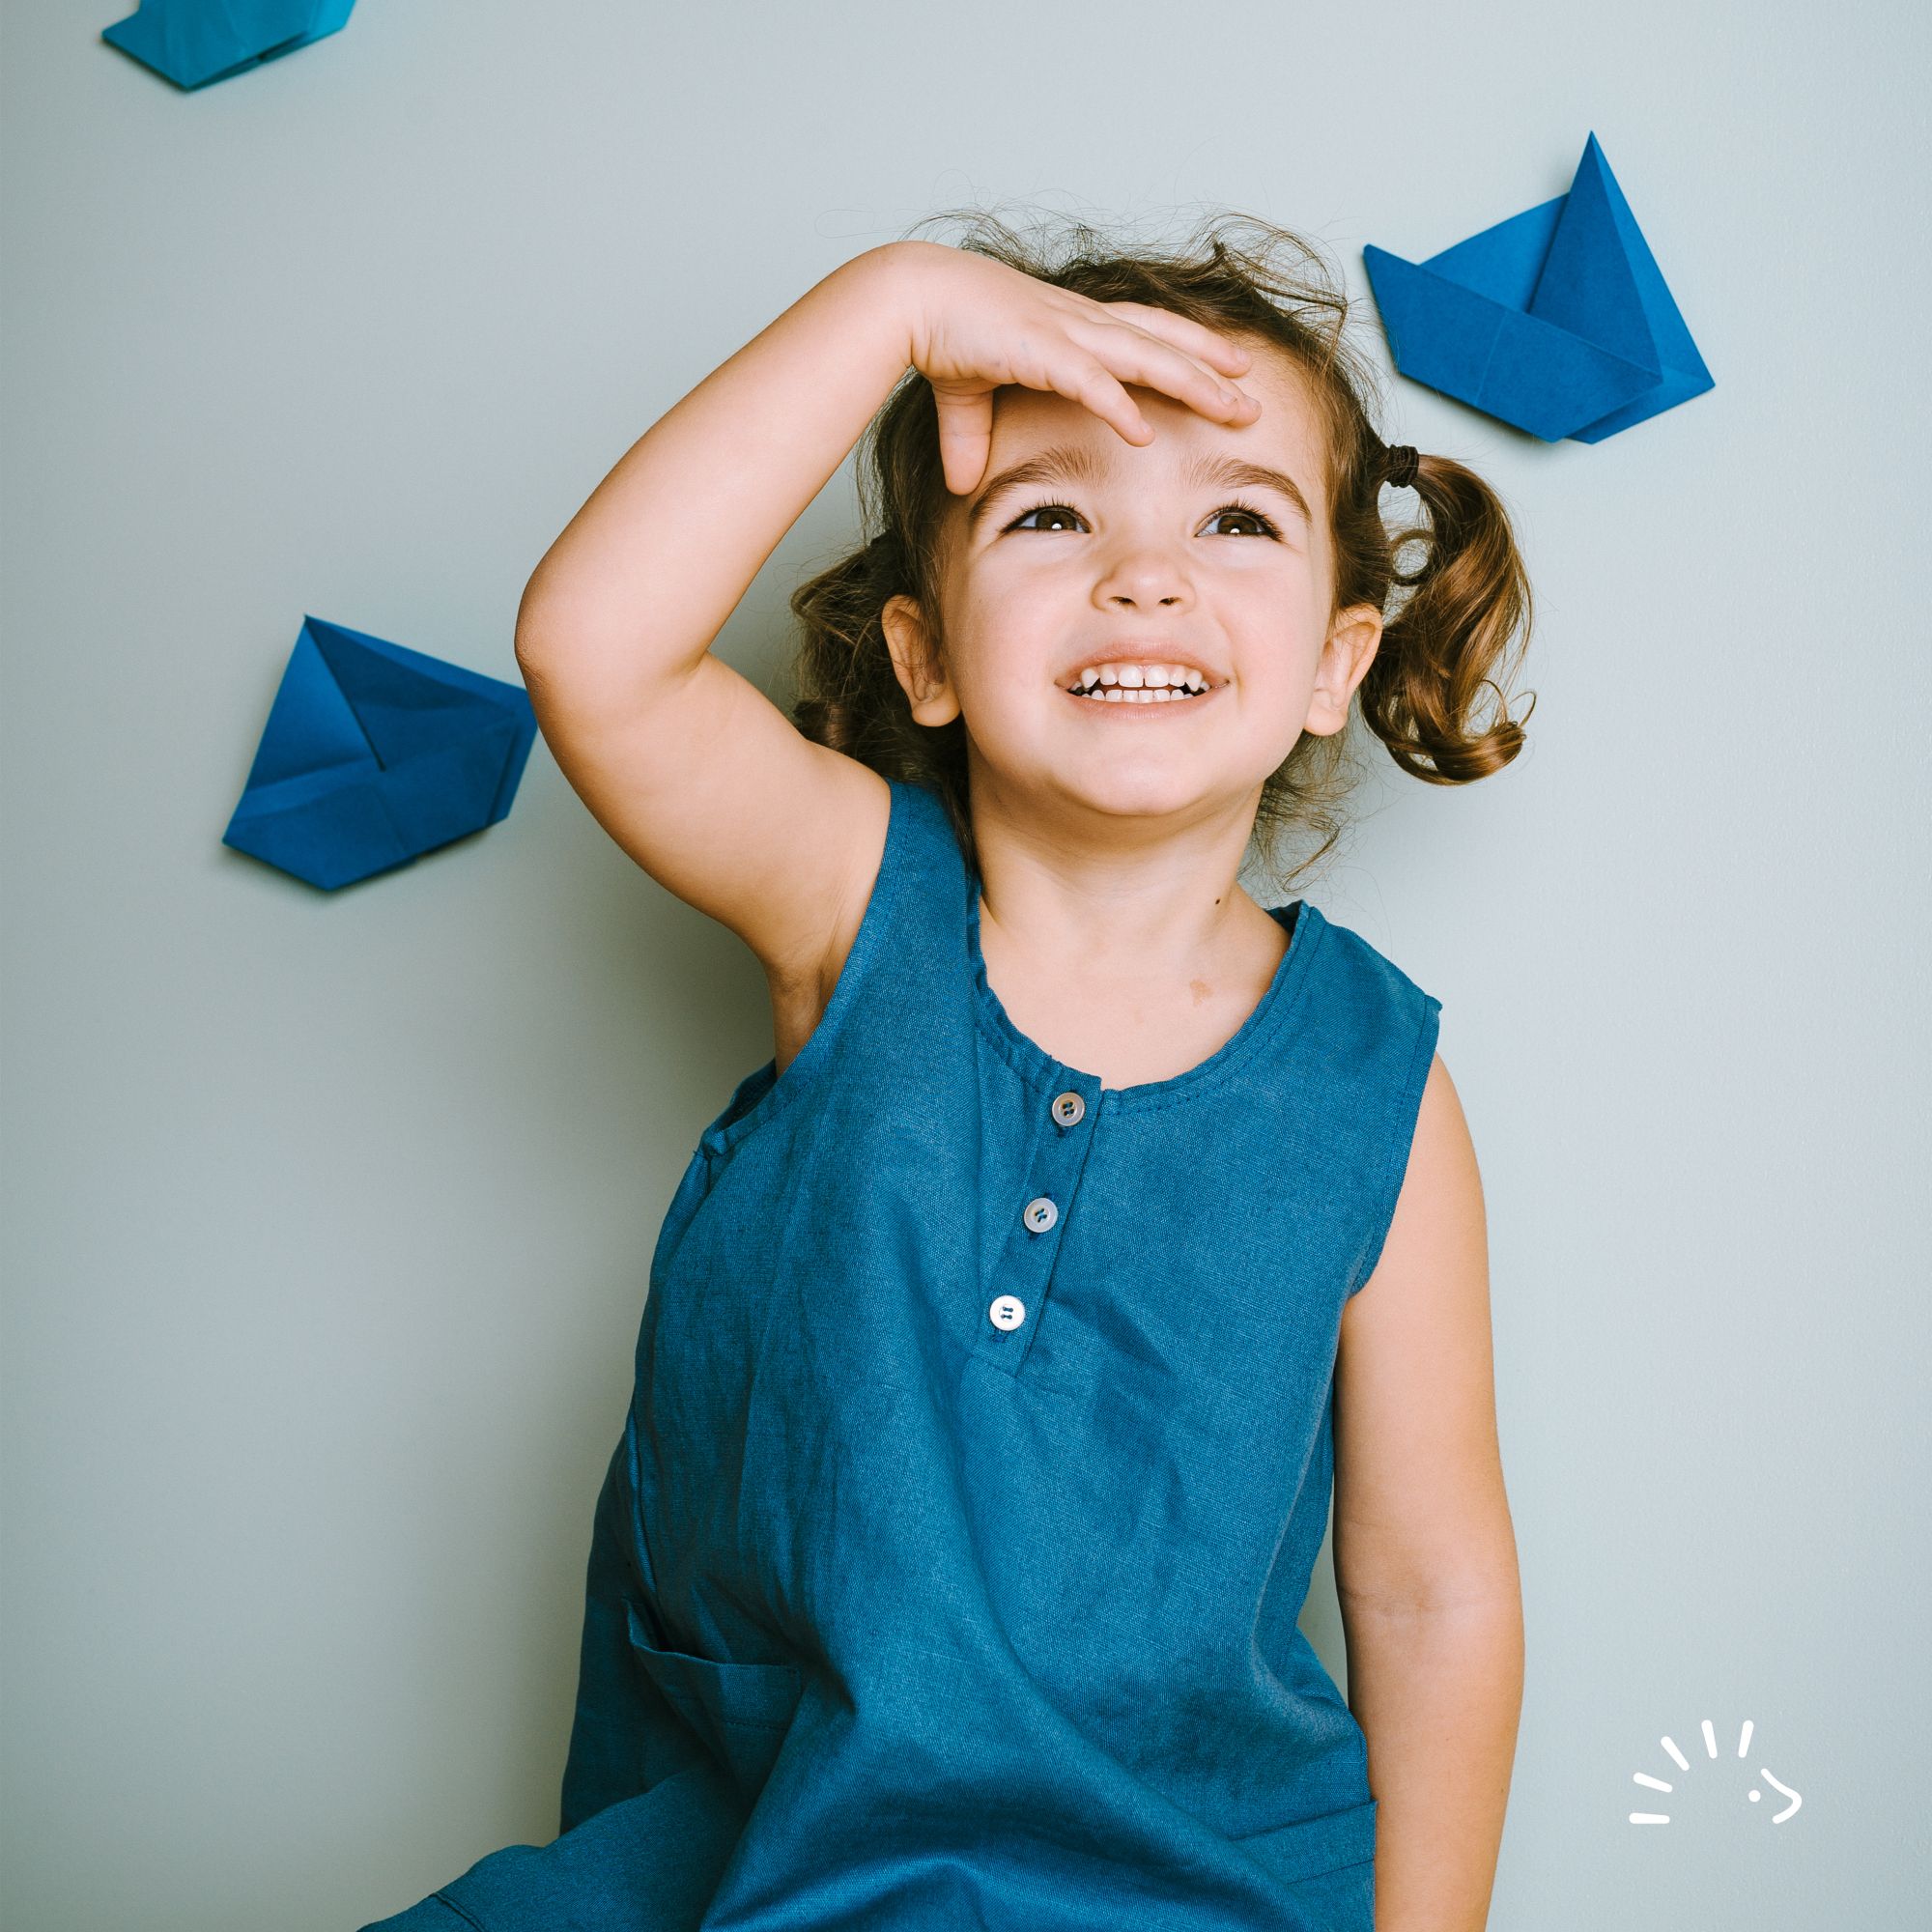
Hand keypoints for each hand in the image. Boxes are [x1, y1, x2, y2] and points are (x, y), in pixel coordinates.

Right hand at [884, 239, 1262, 495]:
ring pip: (1146, 358)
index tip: (1230, 363)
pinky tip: (1146, 430)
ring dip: (1191, 383)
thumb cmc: (939, 332)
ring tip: (1231, 408)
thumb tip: (960, 484)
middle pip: (1164, 344)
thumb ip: (970, 440)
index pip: (1147, 331)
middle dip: (1212, 370)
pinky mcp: (1038, 350)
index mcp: (1070, 324)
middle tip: (1253, 397)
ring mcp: (1064, 333)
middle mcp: (1079, 323)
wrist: (907, 299)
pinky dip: (1119, 405)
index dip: (1191, 346)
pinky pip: (1089, 382)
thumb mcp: (965, 396)